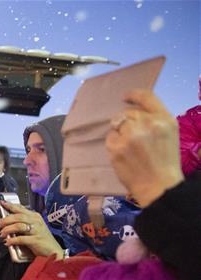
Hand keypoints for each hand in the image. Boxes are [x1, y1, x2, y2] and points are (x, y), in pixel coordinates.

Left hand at [0, 203, 63, 257]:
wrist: (53, 251)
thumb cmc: (40, 240)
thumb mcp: (32, 228)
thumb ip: (22, 224)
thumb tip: (7, 222)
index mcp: (34, 216)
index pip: (20, 208)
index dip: (10, 205)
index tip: (1, 203)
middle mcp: (36, 221)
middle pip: (18, 216)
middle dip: (6, 220)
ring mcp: (37, 230)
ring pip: (18, 226)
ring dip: (7, 230)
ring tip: (1, 234)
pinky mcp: (36, 240)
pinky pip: (21, 238)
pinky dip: (12, 240)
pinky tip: (7, 242)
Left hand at [105, 89, 183, 207]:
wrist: (158, 184)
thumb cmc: (166, 160)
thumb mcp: (169, 133)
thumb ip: (154, 120)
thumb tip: (134, 113)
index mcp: (164, 119)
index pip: (146, 97)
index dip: (134, 95)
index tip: (126, 97)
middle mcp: (147, 123)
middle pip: (127, 113)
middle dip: (127, 122)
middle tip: (132, 137)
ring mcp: (130, 135)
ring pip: (117, 124)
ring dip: (120, 133)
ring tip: (130, 147)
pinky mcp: (116, 147)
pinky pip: (110, 137)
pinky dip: (114, 143)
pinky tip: (123, 153)